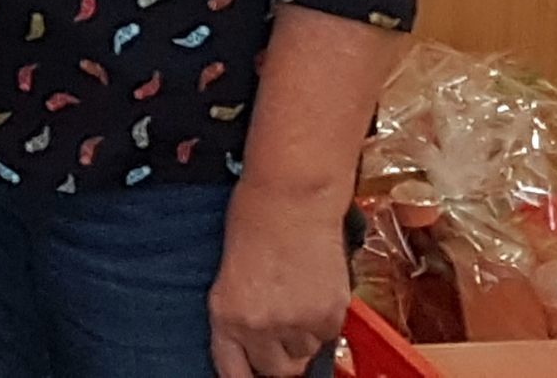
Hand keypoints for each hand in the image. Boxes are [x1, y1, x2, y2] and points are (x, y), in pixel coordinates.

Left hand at [209, 179, 351, 377]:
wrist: (291, 197)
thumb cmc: (253, 221)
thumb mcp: (230, 273)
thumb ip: (240, 313)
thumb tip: (253, 342)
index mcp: (226, 314)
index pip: (233, 372)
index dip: (246, 373)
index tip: (252, 371)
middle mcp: (258, 326)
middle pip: (276, 371)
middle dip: (278, 357)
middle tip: (280, 333)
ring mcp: (297, 323)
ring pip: (305, 355)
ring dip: (302, 339)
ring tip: (297, 300)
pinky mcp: (330, 316)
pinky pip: (328, 336)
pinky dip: (323, 322)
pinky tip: (314, 290)